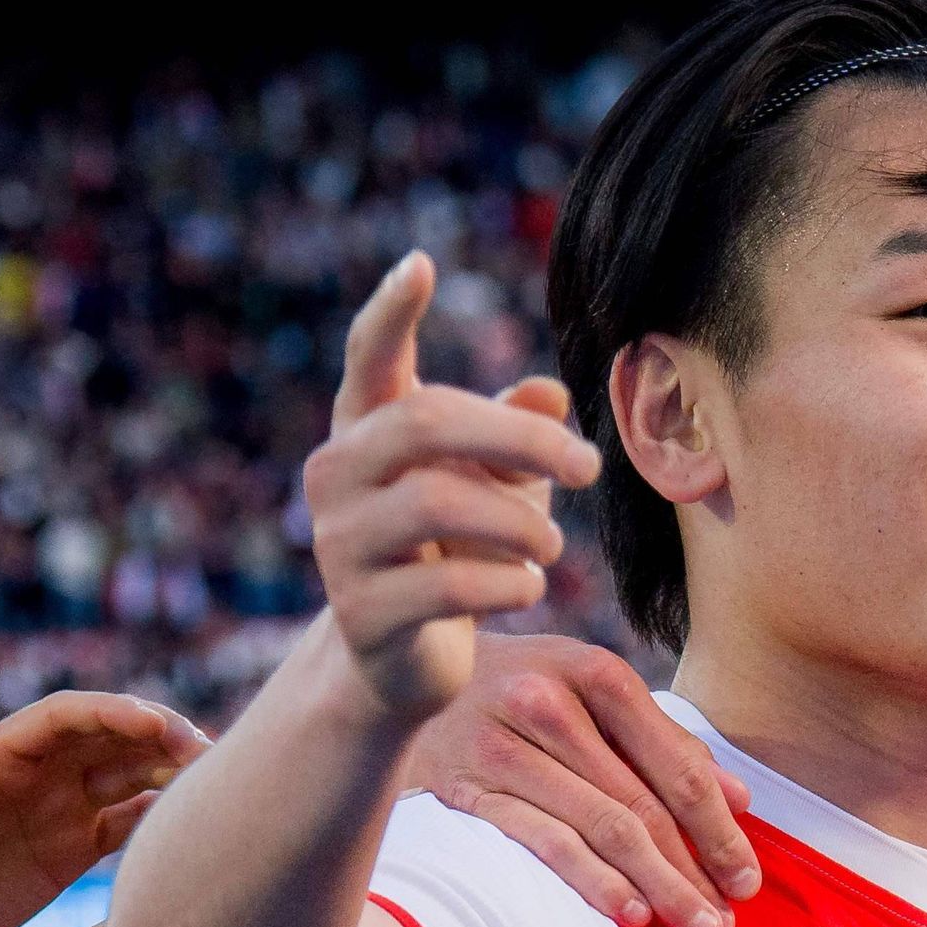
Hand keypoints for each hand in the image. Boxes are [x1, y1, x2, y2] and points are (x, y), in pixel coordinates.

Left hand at [0, 688, 205, 926]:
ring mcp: (54, 811)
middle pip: (108, 737)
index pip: (64, 718)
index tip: (157, 724)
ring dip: (169, 769)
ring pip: (126, 773)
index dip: (113, 714)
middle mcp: (32, 776)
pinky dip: (158, 814)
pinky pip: (123, 821)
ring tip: (215, 782)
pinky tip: (191, 822)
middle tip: (207, 753)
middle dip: (158, 736)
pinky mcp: (67, 851)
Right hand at [305, 253, 597, 724]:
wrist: (402, 662)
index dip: (390, 312)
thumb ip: (515, 434)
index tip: (420, 264)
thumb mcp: (492, 483)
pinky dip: (508, 583)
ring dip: (521, 524)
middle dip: (520, 439)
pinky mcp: (360, 613)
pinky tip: (528, 588)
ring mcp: (339, 544)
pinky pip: (448, 584)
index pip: (368, 358)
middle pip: (425, 423)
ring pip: (439, 504)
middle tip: (590, 466)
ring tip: (552, 547)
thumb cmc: (455, 550)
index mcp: (365, 430)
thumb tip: (549, 393)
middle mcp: (336, 475)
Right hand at [394, 632, 762, 926]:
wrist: (402, 668)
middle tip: (725, 925)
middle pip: (641, 804)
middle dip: (692, 871)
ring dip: (656, 886)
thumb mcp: (589, 691)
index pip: (676, 764)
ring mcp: (503, 745)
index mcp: (594, 672)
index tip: (748, 879)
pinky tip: (629, 914)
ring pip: (599, 827)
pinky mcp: (464, 786)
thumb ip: (664, 741)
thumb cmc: (516, 686)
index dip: (718, 828)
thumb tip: (740, 800)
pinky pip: (540, 840)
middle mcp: (549, 701)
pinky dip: (590, 879)